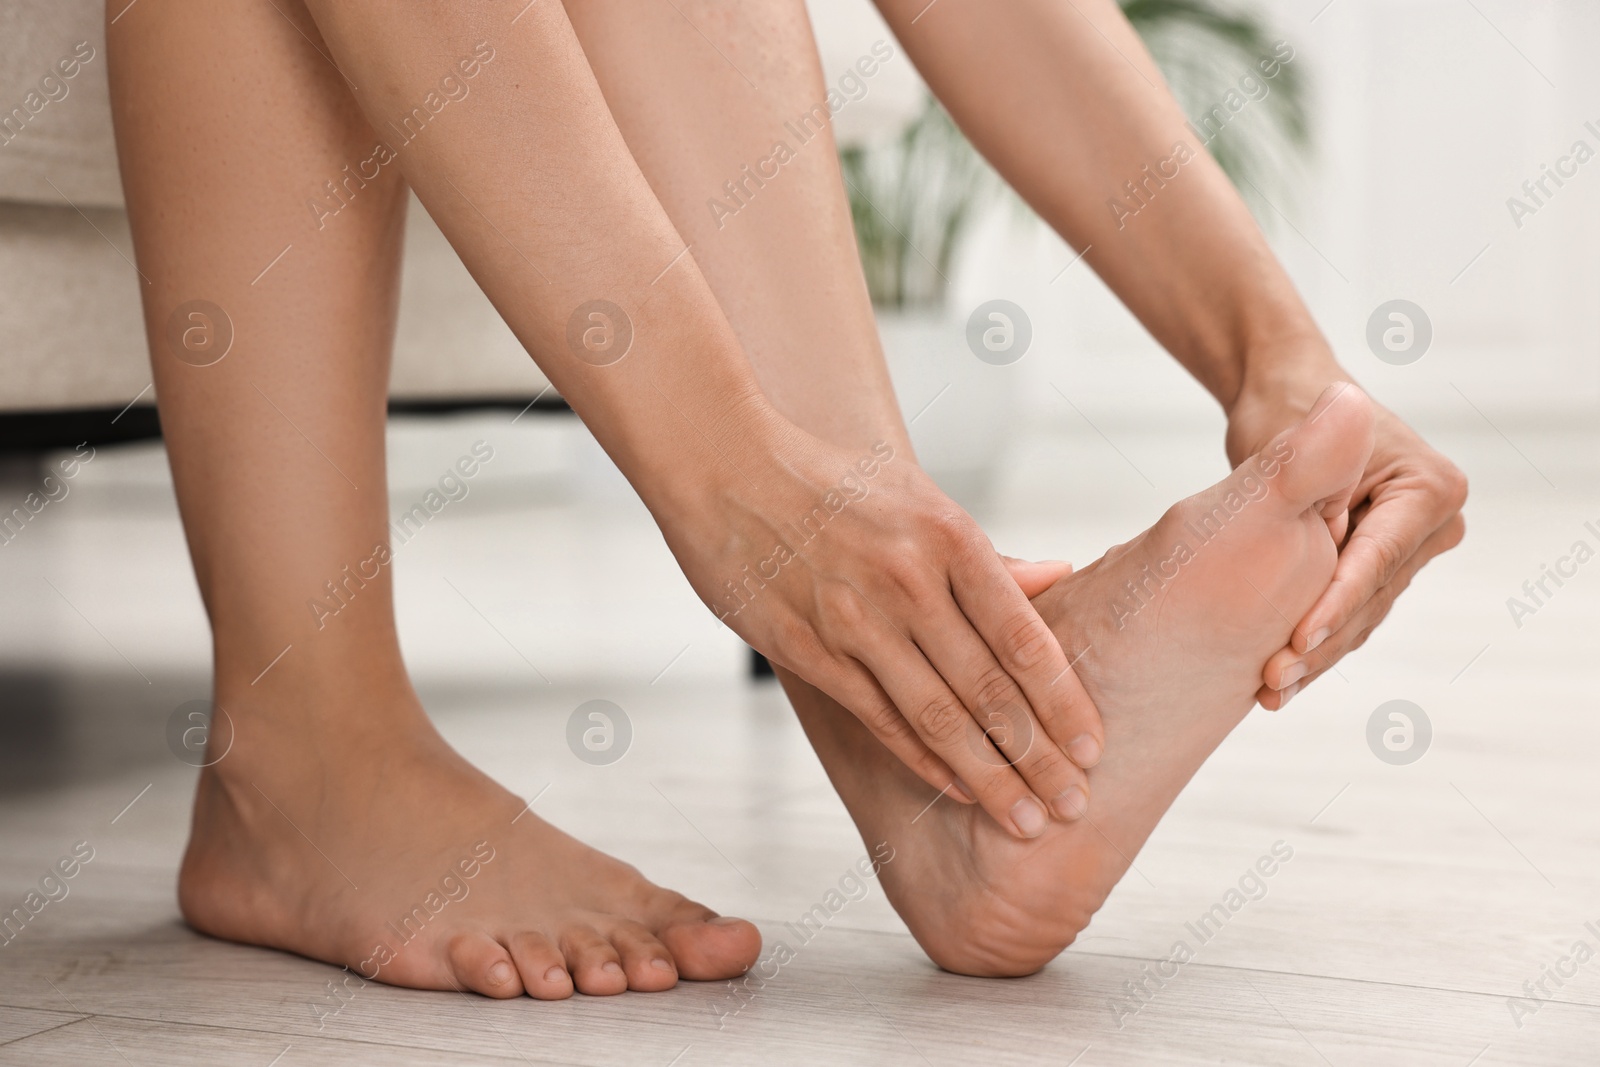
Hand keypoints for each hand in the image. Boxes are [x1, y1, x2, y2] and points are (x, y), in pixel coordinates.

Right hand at [654, 419, 1103, 837]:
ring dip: (988, 777)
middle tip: (1075, 806)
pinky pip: (879, 718)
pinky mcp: (809, 649)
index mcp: (949, 537)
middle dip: (1039, 758)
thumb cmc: (831, 480)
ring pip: (938, 717)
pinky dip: (923, 761)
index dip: (1065, 703)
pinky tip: (957, 789)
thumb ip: (986, 554)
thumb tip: (1060, 578)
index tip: (1094, 749)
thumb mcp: (918, 498)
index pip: (1025, 639)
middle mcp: (908, 581)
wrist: (726, 465)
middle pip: (990, 690)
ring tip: (1026, 820)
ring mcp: (856, 620)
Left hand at [1226, 373, 1467, 707]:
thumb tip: (1332, 533)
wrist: (1284, 398)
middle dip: (1321, 642)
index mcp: (1430, 489)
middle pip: (1372, 596)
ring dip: (1318, 655)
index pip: (1375, 561)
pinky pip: (1352, 611)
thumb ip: (1314, 487)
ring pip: (1363, 614)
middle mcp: (1433, 522)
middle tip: (1272, 682)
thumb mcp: (1295, 451)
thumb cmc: (1286, 415)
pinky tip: (1283, 680)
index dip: (1335, 605)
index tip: (1298, 641)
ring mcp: (1412, 546)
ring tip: (1270, 692)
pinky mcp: (1381, 564)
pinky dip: (1319, 642)